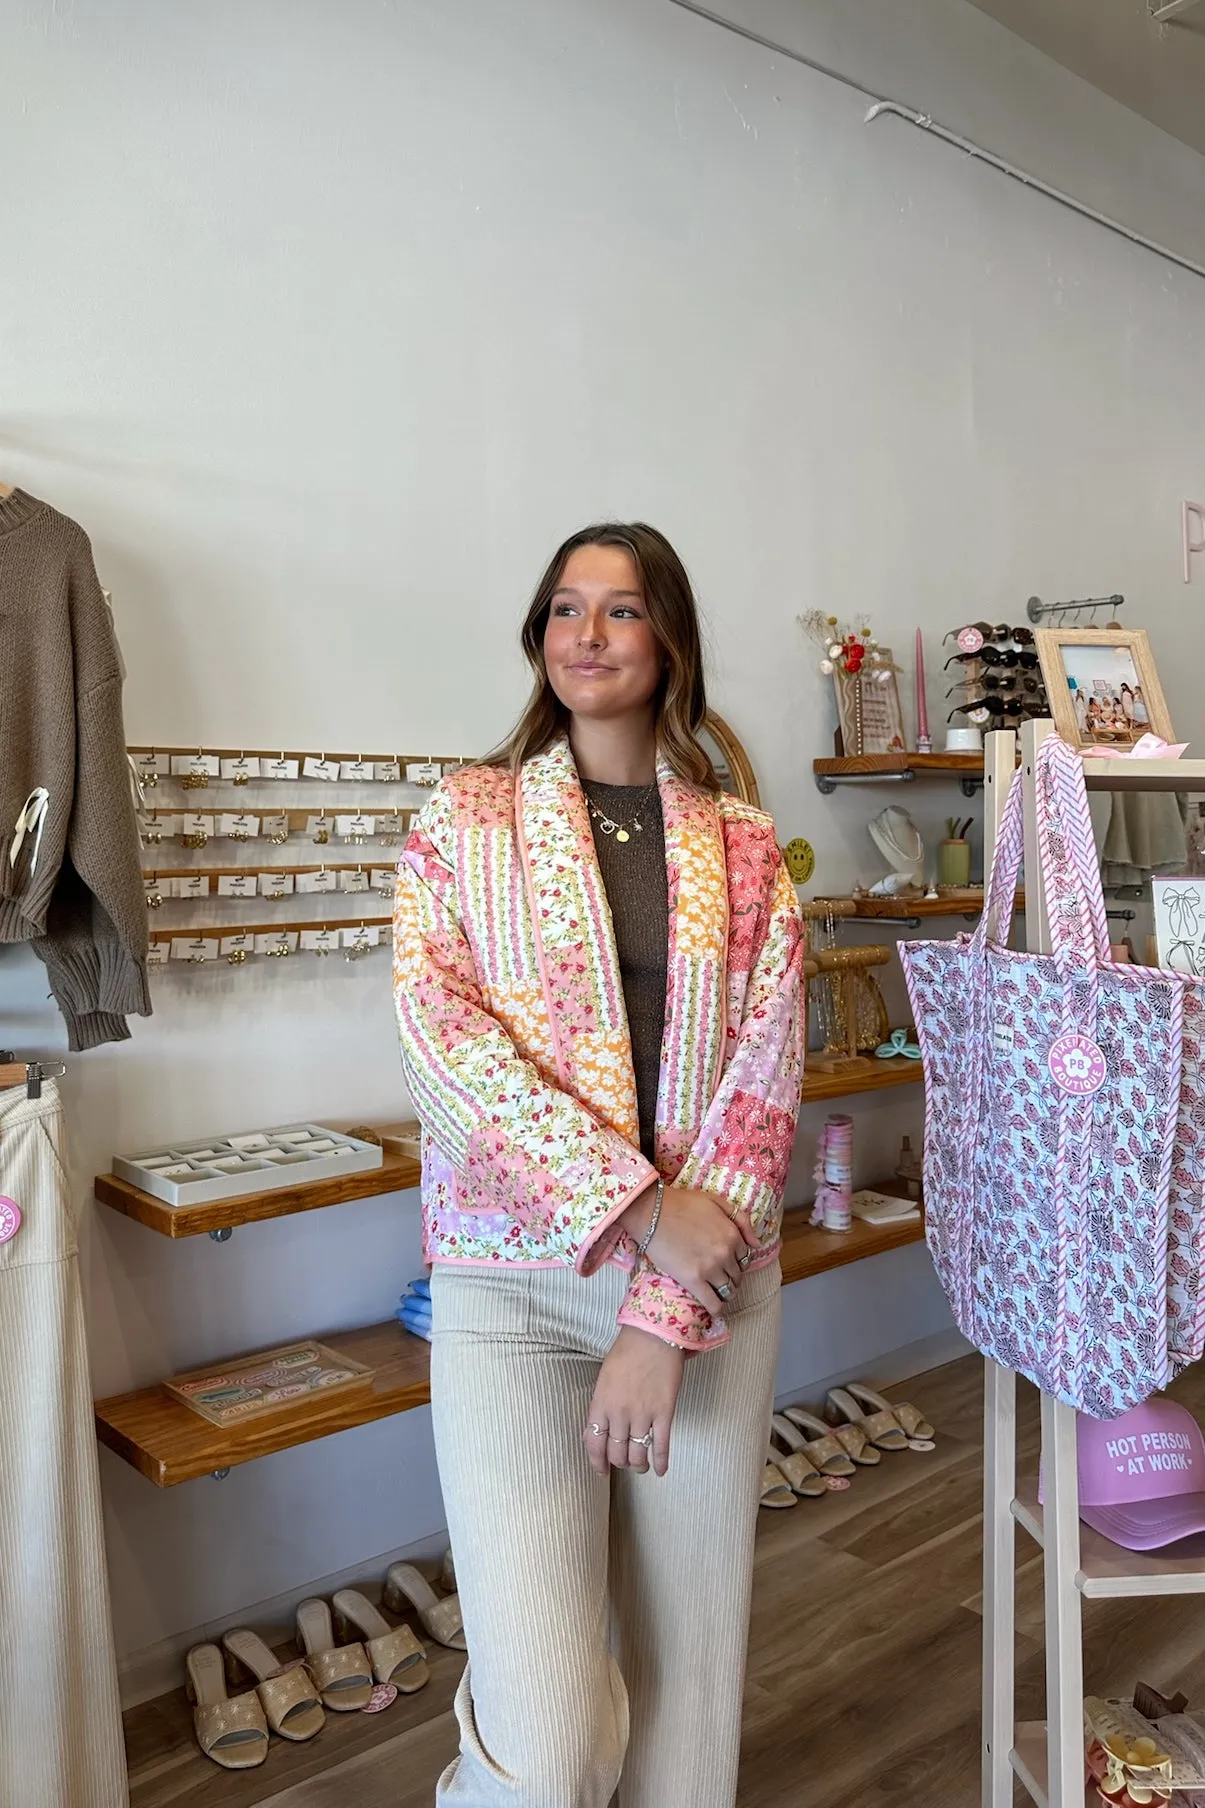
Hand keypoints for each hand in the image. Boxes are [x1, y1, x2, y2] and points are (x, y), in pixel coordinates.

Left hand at [583, 1326, 684, 1476]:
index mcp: (601, 1403)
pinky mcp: (664, 1413)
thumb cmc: (627, 1351)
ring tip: (640, 1465)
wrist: (654, 1335)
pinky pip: (661, 1445)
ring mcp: (643, 1414)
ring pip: (637, 1454)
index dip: (597, 1461)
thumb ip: (600, 1405)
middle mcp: (619, 1413)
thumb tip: (597, 1431)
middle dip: (620, 1463)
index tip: (601, 1470)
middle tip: (624, 1463)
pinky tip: (660, 1470)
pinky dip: (660, 1462)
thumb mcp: (604, 1378)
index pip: (593, 1443)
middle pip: (616, 1453)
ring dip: (638, 1465)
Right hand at [622, 1183, 758, 1315]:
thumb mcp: (716, 1201)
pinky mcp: (694, 1281)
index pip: (745, 1257)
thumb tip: (757, 1244)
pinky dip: (717, 1309)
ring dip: (725, 1292)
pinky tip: (714, 1309)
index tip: (728, 1262)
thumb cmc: (681, 1203)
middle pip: (738, 1275)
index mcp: (732, 1235)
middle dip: (731, 1276)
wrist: (652, 1212)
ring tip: (716, 1291)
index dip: (737, 1261)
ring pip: (728, 1290)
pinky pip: (713, 1304)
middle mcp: (725, 1253)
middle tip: (719, 1275)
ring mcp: (710, 1269)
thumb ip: (741, 1219)